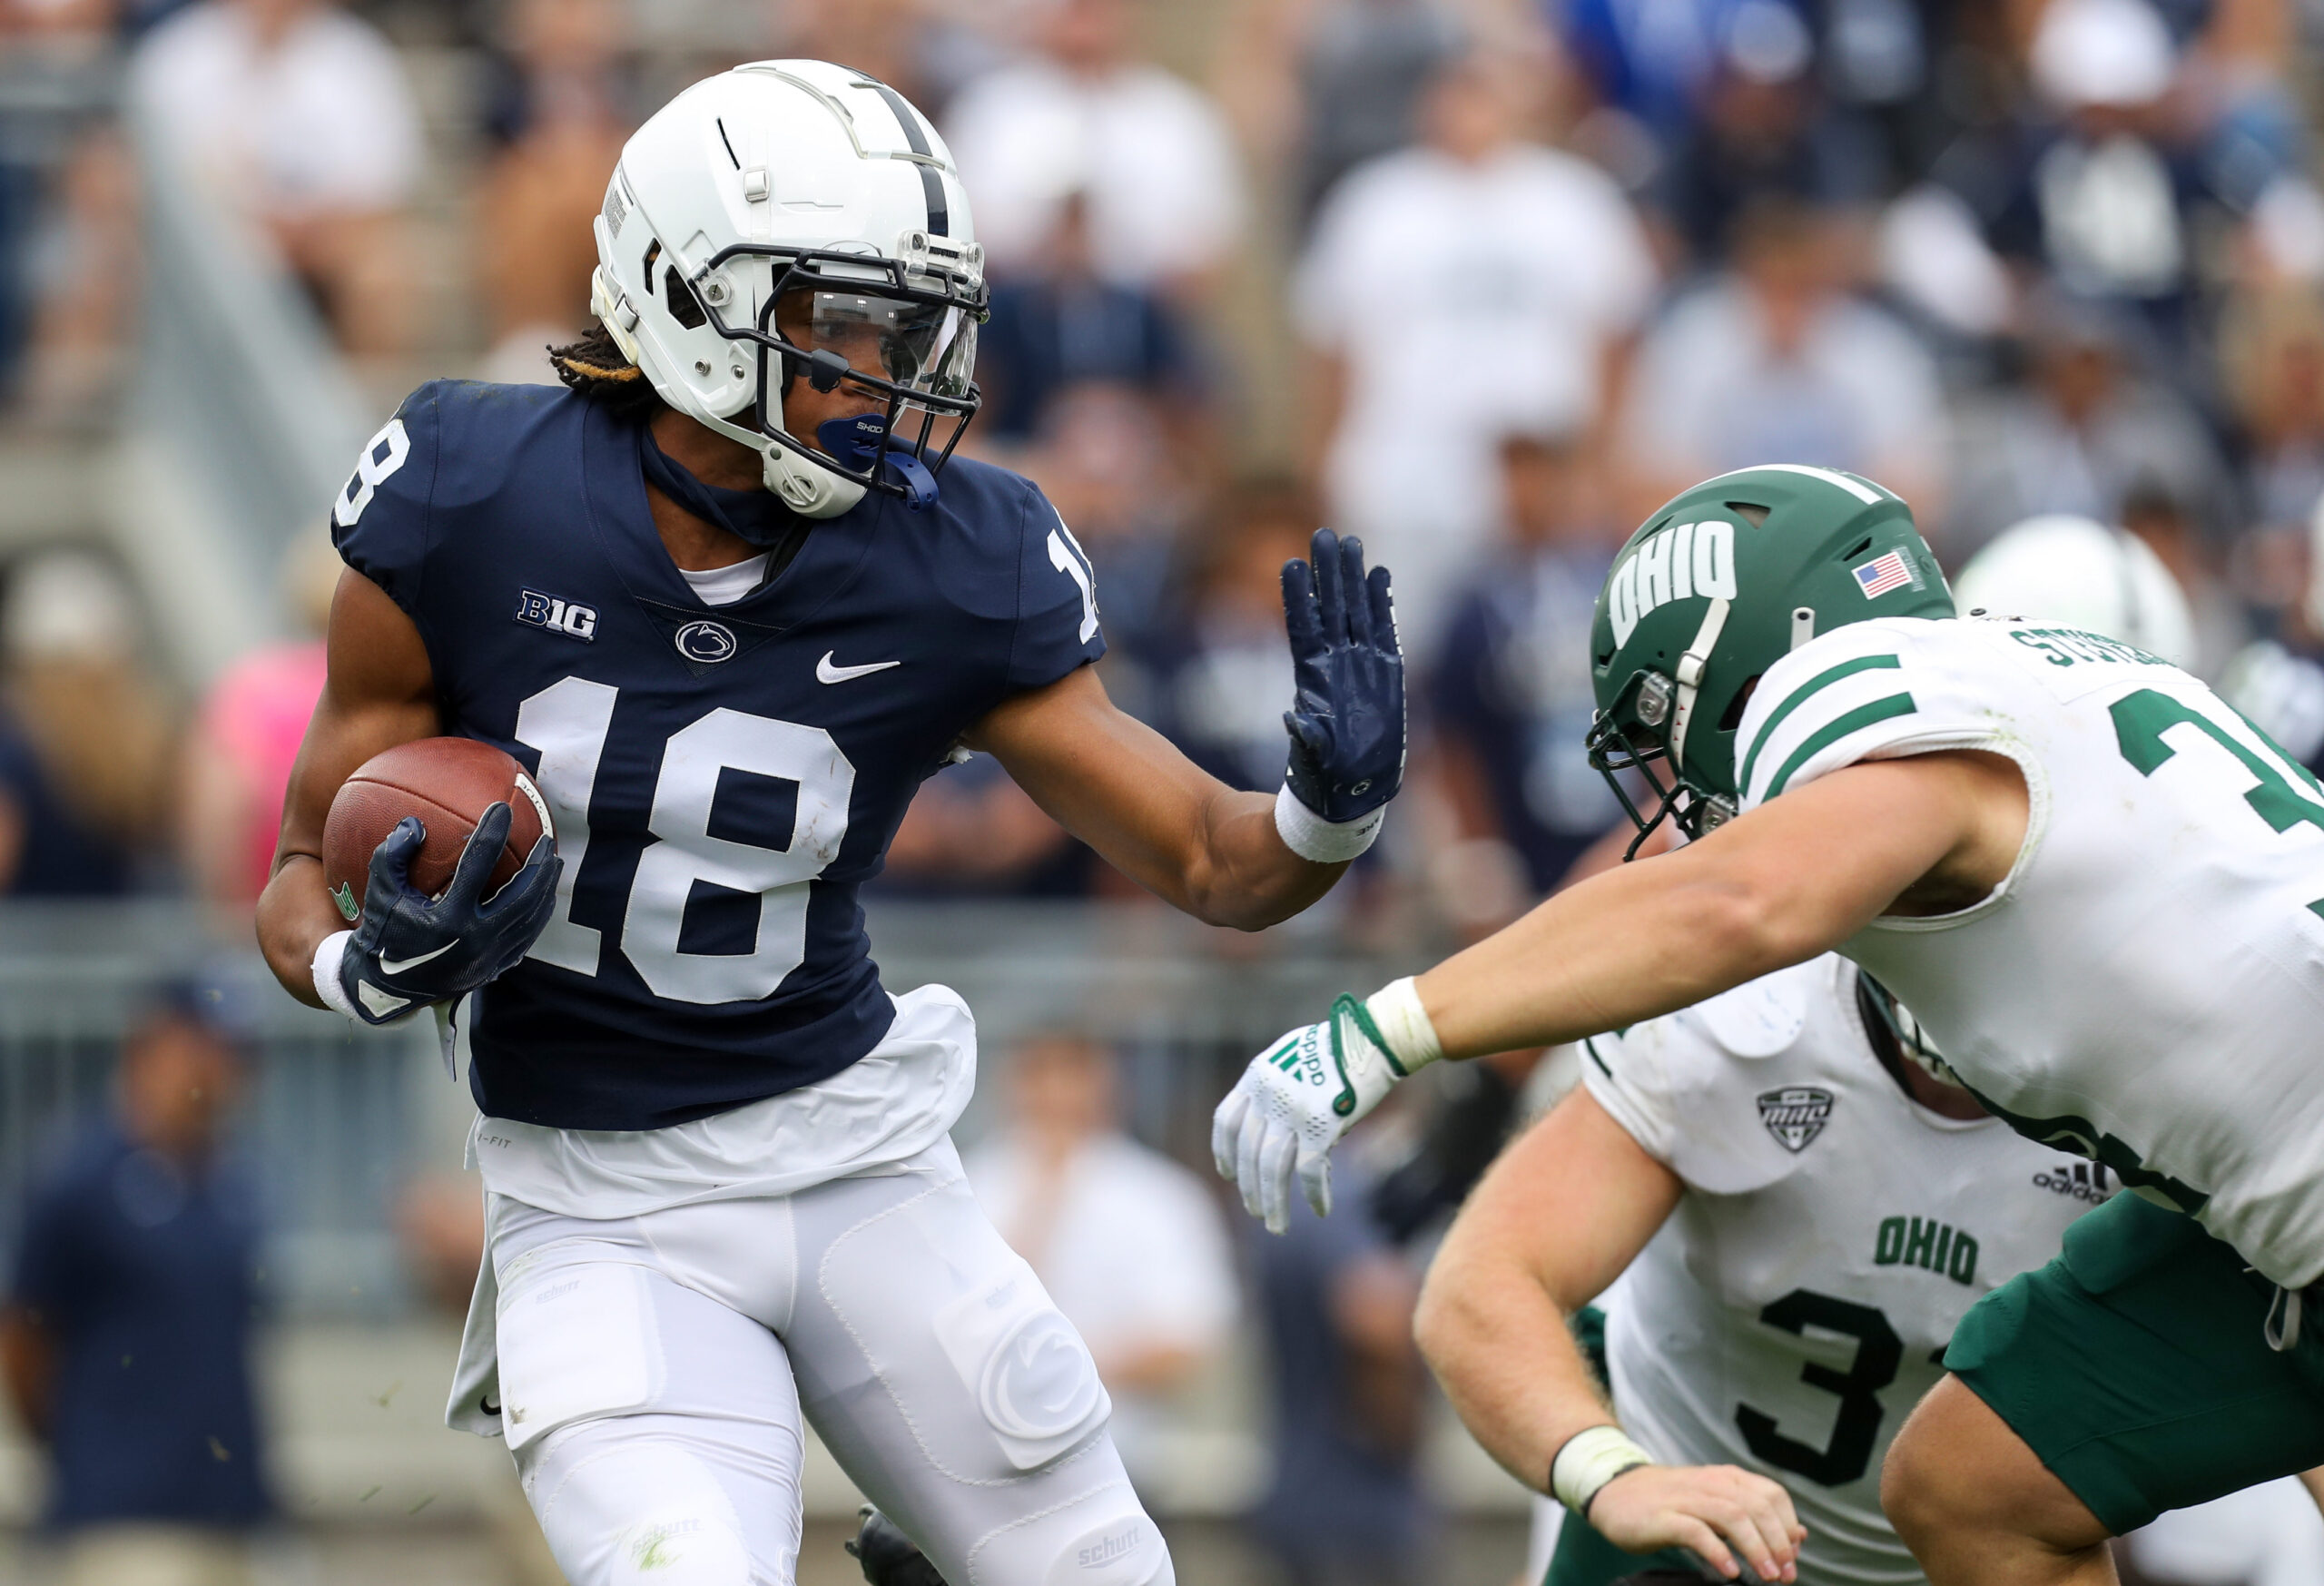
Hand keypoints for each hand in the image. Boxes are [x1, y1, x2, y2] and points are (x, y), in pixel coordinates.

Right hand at [338, 803, 560, 1024]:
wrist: (387, 988)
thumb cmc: (383, 932)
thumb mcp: (380, 893)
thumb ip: (392, 856)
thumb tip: (415, 823)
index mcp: (447, 919)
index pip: (477, 865)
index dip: (492, 832)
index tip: (502, 809)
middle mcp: (475, 939)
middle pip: (522, 895)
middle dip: (539, 865)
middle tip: (547, 839)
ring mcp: (490, 957)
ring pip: (531, 918)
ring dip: (546, 888)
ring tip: (553, 863)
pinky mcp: (495, 968)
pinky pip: (527, 937)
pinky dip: (538, 914)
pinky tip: (543, 896)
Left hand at [1213, 994, 1405, 1232]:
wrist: (1373, 1037)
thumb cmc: (1339, 1048)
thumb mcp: (1292, 1059)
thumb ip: (1275, 1090)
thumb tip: (1274, 1132)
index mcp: (1256, 1075)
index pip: (1226, 1121)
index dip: (1224, 1151)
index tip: (1228, 1174)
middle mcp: (1268, 1094)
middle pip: (1249, 1152)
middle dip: (1251, 1188)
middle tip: (1256, 1212)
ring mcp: (1292, 1109)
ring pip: (1272, 1168)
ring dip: (1273, 1202)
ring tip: (1277, 1226)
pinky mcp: (1322, 1123)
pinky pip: (1311, 1169)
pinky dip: (1316, 1193)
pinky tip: (1322, 1209)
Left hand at [1282, 528, 1403, 826]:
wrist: (1351, 795)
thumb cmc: (1326, 781)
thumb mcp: (1313, 761)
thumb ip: (1307, 739)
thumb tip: (1293, 720)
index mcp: (1316, 681)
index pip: (1306, 629)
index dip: (1301, 598)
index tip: (1293, 564)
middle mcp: (1338, 667)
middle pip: (1332, 609)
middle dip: (1329, 573)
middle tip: (1324, 535)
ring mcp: (1361, 667)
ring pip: (1356, 613)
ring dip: (1353, 579)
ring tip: (1351, 543)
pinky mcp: (1385, 674)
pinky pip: (1384, 631)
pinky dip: (1382, 603)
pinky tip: (1380, 575)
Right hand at [1587, 1464, 1804, 1583]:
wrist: (1615, 1492)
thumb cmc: (1670, 1504)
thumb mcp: (1714, 1504)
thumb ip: (1754, 1517)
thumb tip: (1798, 1536)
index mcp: (1727, 1478)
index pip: (1773, 1495)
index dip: (1788, 1527)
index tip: (1792, 1558)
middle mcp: (1710, 1483)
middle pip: (1757, 1507)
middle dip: (1777, 1543)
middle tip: (1784, 1574)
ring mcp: (1686, 1498)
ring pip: (1732, 1516)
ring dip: (1755, 1548)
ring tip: (1767, 1575)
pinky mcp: (1663, 1517)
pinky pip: (1696, 1532)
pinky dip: (1718, 1552)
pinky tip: (1730, 1571)